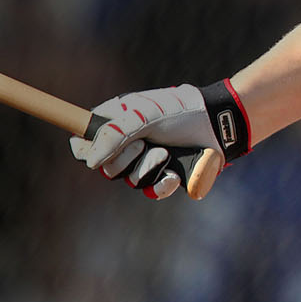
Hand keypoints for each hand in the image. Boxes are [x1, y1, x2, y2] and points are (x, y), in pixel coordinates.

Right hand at [70, 82, 249, 198]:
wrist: (218, 123)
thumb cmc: (181, 111)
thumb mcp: (143, 115)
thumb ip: (113, 135)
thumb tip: (89, 163)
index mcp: (116, 122)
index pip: (82, 142)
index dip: (84, 149)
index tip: (96, 149)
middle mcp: (127, 143)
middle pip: (104, 167)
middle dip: (124, 158)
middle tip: (144, 142)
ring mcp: (146, 161)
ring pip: (129, 180)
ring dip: (148, 167)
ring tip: (166, 152)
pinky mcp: (166, 176)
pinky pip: (152, 191)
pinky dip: (162, 183)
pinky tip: (173, 173)